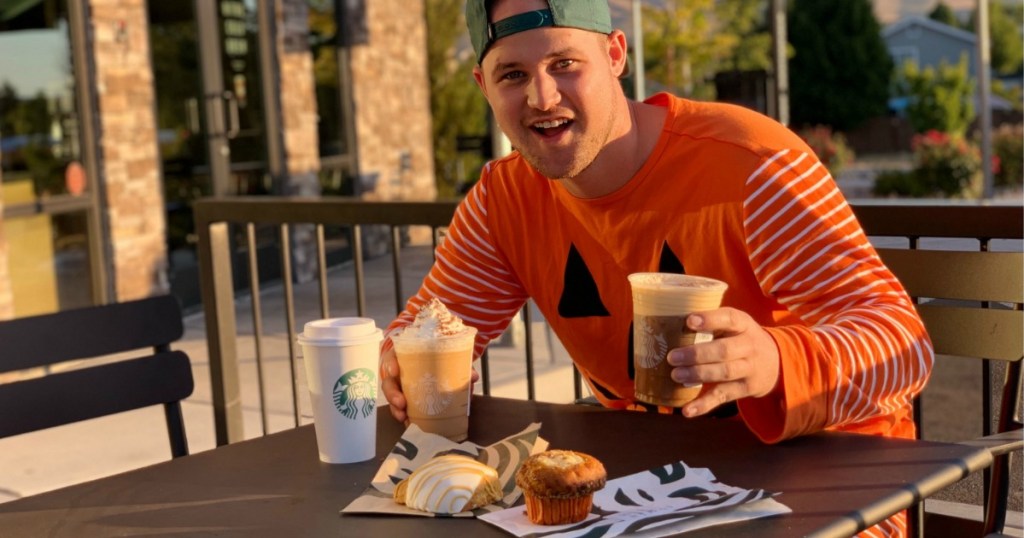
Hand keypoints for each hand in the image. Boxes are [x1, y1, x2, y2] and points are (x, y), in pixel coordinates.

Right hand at [379, 346, 480, 423]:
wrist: (437, 362)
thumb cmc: (438, 359)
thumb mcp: (447, 359)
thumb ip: (459, 366)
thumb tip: (473, 377)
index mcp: (405, 357)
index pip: (392, 357)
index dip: (391, 364)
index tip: (395, 370)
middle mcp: (398, 372)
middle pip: (389, 381)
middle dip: (392, 393)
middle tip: (401, 402)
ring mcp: (399, 387)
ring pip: (391, 397)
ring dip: (395, 408)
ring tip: (403, 417)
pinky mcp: (403, 399)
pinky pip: (399, 408)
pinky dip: (403, 416)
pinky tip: (408, 423)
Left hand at [665, 307, 779, 417]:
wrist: (776, 363)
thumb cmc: (742, 339)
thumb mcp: (736, 326)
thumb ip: (713, 325)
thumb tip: (670, 326)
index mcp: (744, 324)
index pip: (729, 318)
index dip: (710, 319)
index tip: (689, 321)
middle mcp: (750, 346)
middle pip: (724, 350)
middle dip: (696, 354)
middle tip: (672, 357)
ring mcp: (750, 369)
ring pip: (724, 373)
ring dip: (698, 375)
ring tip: (676, 375)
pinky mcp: (746, 389)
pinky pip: (723, 397)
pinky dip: (704, 405)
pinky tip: (687, 410)